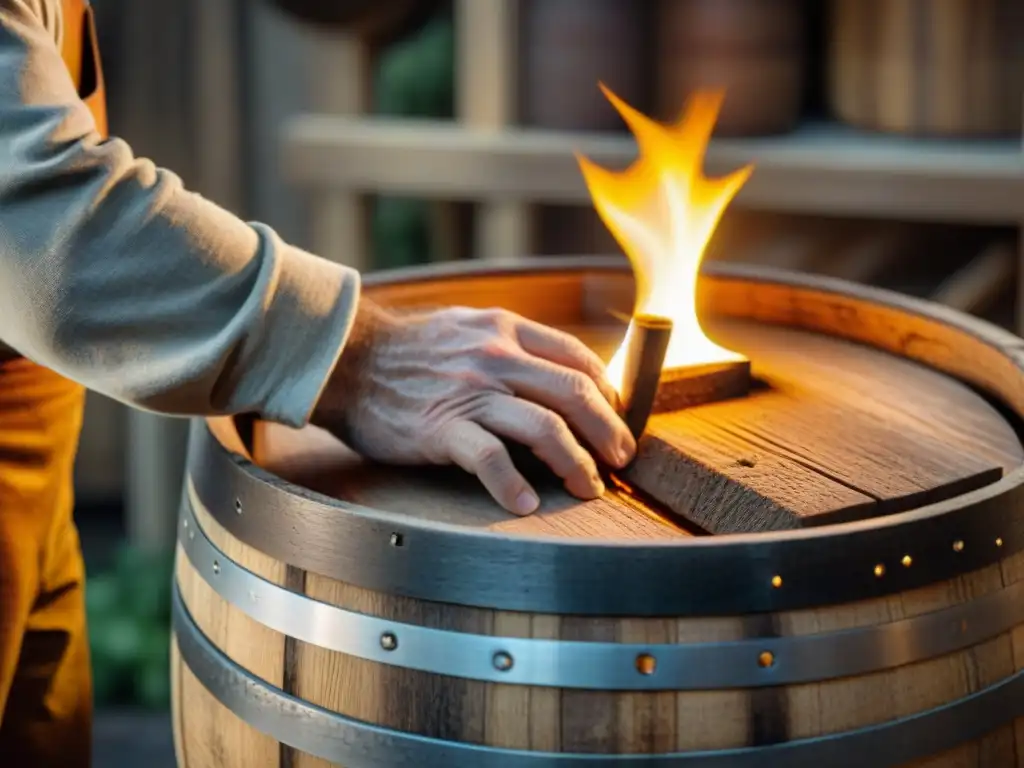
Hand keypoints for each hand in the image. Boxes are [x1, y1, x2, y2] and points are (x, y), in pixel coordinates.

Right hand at [312, 298, 636, 514]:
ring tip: (588, 488)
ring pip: (546, 428)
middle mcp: (496, 356)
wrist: (347, 361)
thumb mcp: (467, 328)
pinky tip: (526, 503)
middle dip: (609, 431)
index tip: (617, 417)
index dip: (609, 391)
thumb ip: (510, 345)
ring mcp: (471, 392)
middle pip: (575, 393)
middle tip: (621, 459)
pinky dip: (514, 485)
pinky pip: (491, 458)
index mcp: (505, 330)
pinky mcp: (442, 428)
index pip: (577, 357)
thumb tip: (555, 375)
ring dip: (577, 463)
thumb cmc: (409, 351)